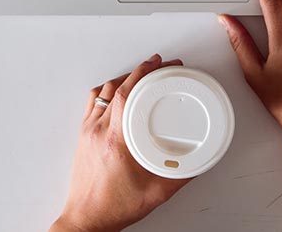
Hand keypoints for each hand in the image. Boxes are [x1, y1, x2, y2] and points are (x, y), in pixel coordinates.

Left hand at [51, 54, 189, 231]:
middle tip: (157, 65)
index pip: (125, 93)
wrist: (87, 219)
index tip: (158, 64)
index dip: (143, 73)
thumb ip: (181, 175)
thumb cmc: (113, 207)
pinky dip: (107, 92)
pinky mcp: (83, 136)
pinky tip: (117, 93)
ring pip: (102, 92)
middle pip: (115, 87)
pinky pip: (93, 103)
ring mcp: (87, 132)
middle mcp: (98, 131)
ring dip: (122, 78)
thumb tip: (198, 160)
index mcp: (115, 140)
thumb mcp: (156, 192)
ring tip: (140, 75)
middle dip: (139, 71)